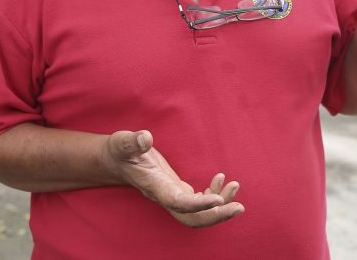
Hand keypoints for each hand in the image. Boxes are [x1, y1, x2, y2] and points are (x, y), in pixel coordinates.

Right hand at [103, 130, 243, 227]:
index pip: (178, 202)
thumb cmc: (119, 151)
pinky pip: (198, 201)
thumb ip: (132, 141)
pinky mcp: (177, 190)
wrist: (116, 160)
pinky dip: (213, 194)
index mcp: (154, 186)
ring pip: (198, 213)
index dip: (198, 205)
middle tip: (239, 207)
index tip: (218, 200)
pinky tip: (220, 178)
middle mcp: (165, 196)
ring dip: (220, 206)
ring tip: (235, 186)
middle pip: (192, 219)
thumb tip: (145, 137)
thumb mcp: (122, 142)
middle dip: (216, 216)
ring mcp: (172, 195)